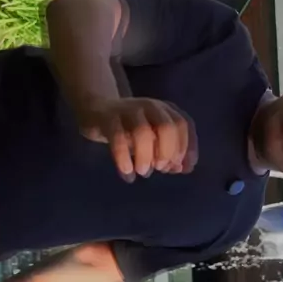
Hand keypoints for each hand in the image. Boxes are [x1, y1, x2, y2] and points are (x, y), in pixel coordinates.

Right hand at [79, 97, 197, 181]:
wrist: (97, 110)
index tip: (179, 169)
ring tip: (142, 172)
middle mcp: (150, 107)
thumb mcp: (153, 139)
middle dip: (167, 152)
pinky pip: (118, 139)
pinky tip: (127, 174)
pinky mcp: (108, 118)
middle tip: (159, 168)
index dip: (186, 148)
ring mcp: (129, 110)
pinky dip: (124, 160)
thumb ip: (169, 153)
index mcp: (165, 110)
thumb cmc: (131, 129)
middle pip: (167, 127)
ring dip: (145, 156)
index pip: (184, 124)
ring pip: (142, 132)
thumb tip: (181, 169)